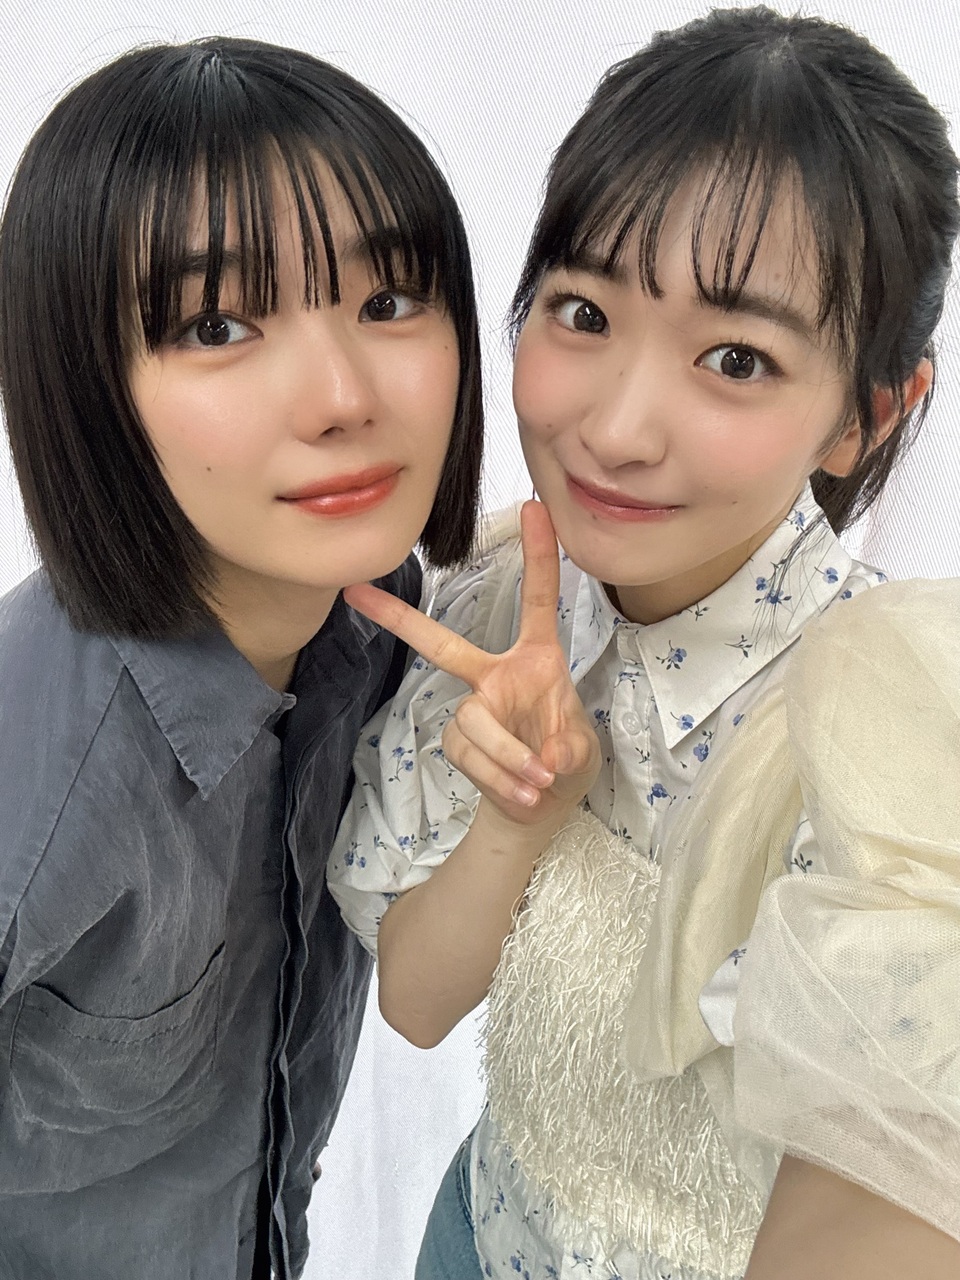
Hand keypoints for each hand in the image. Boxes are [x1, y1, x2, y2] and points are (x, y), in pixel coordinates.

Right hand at [343, 500, 599, 827]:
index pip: (537, 599)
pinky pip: (469, 753)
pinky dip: (499, 777)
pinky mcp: (459, 741)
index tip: (534, 507)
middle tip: (357, 594)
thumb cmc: (566, 756)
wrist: (545, 803)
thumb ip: (569, 746)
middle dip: (400, 618)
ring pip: (473, 721)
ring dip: (507, 755)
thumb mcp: (583, 748)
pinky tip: (523, 792)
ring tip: (538, 782)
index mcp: (537, 658)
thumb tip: (546, 754)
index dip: (539, 554)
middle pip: (441, 645)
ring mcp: (472, 708)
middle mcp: (496, 675)